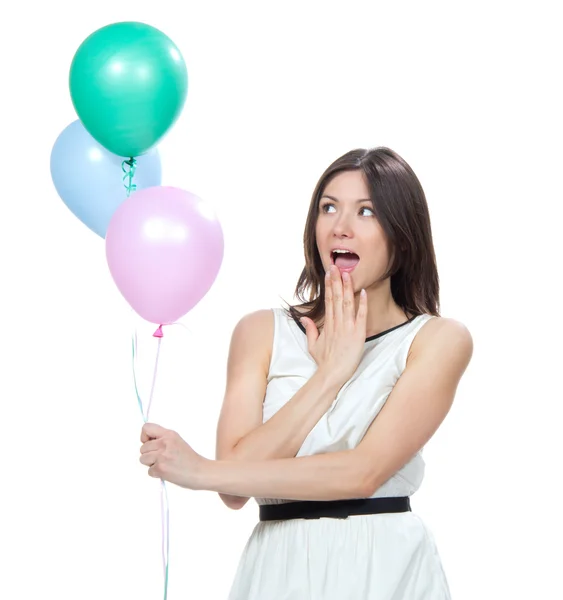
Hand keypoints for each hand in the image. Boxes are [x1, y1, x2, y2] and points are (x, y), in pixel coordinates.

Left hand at [139, 423, 206, 488]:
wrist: (199, 471)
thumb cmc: (189, 458)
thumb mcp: (176, 441)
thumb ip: (162, 438)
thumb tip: (145, 442)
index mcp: (169, 434)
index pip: (146, 428)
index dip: (144, 437)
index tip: (150, 443)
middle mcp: (164, 443)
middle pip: (142, 448)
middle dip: (149, 454)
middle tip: (161, 458)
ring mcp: (162, 456)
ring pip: (142, 459)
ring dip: (151, 464)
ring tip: (163, 464)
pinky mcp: (160, 468)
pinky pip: (149, 471)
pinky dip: (156, 473)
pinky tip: (167, 471)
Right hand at [300, 265, 367, 384]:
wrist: (331, 375)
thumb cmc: (324, 362)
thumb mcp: (313, 345)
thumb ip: (310, 330)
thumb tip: (305, 318)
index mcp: (328, 324)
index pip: (329, 300)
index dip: (329, 285)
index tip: (329, 273)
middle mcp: (337, 323)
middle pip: (337, 297)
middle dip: (336, 281)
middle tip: (336, 266)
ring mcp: (347, 328)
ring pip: (347, 303)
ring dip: (348, 287)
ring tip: (347, 273)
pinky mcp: (358, 334)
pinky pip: (361, 316)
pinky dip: (362, 304)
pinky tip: (363, 292)